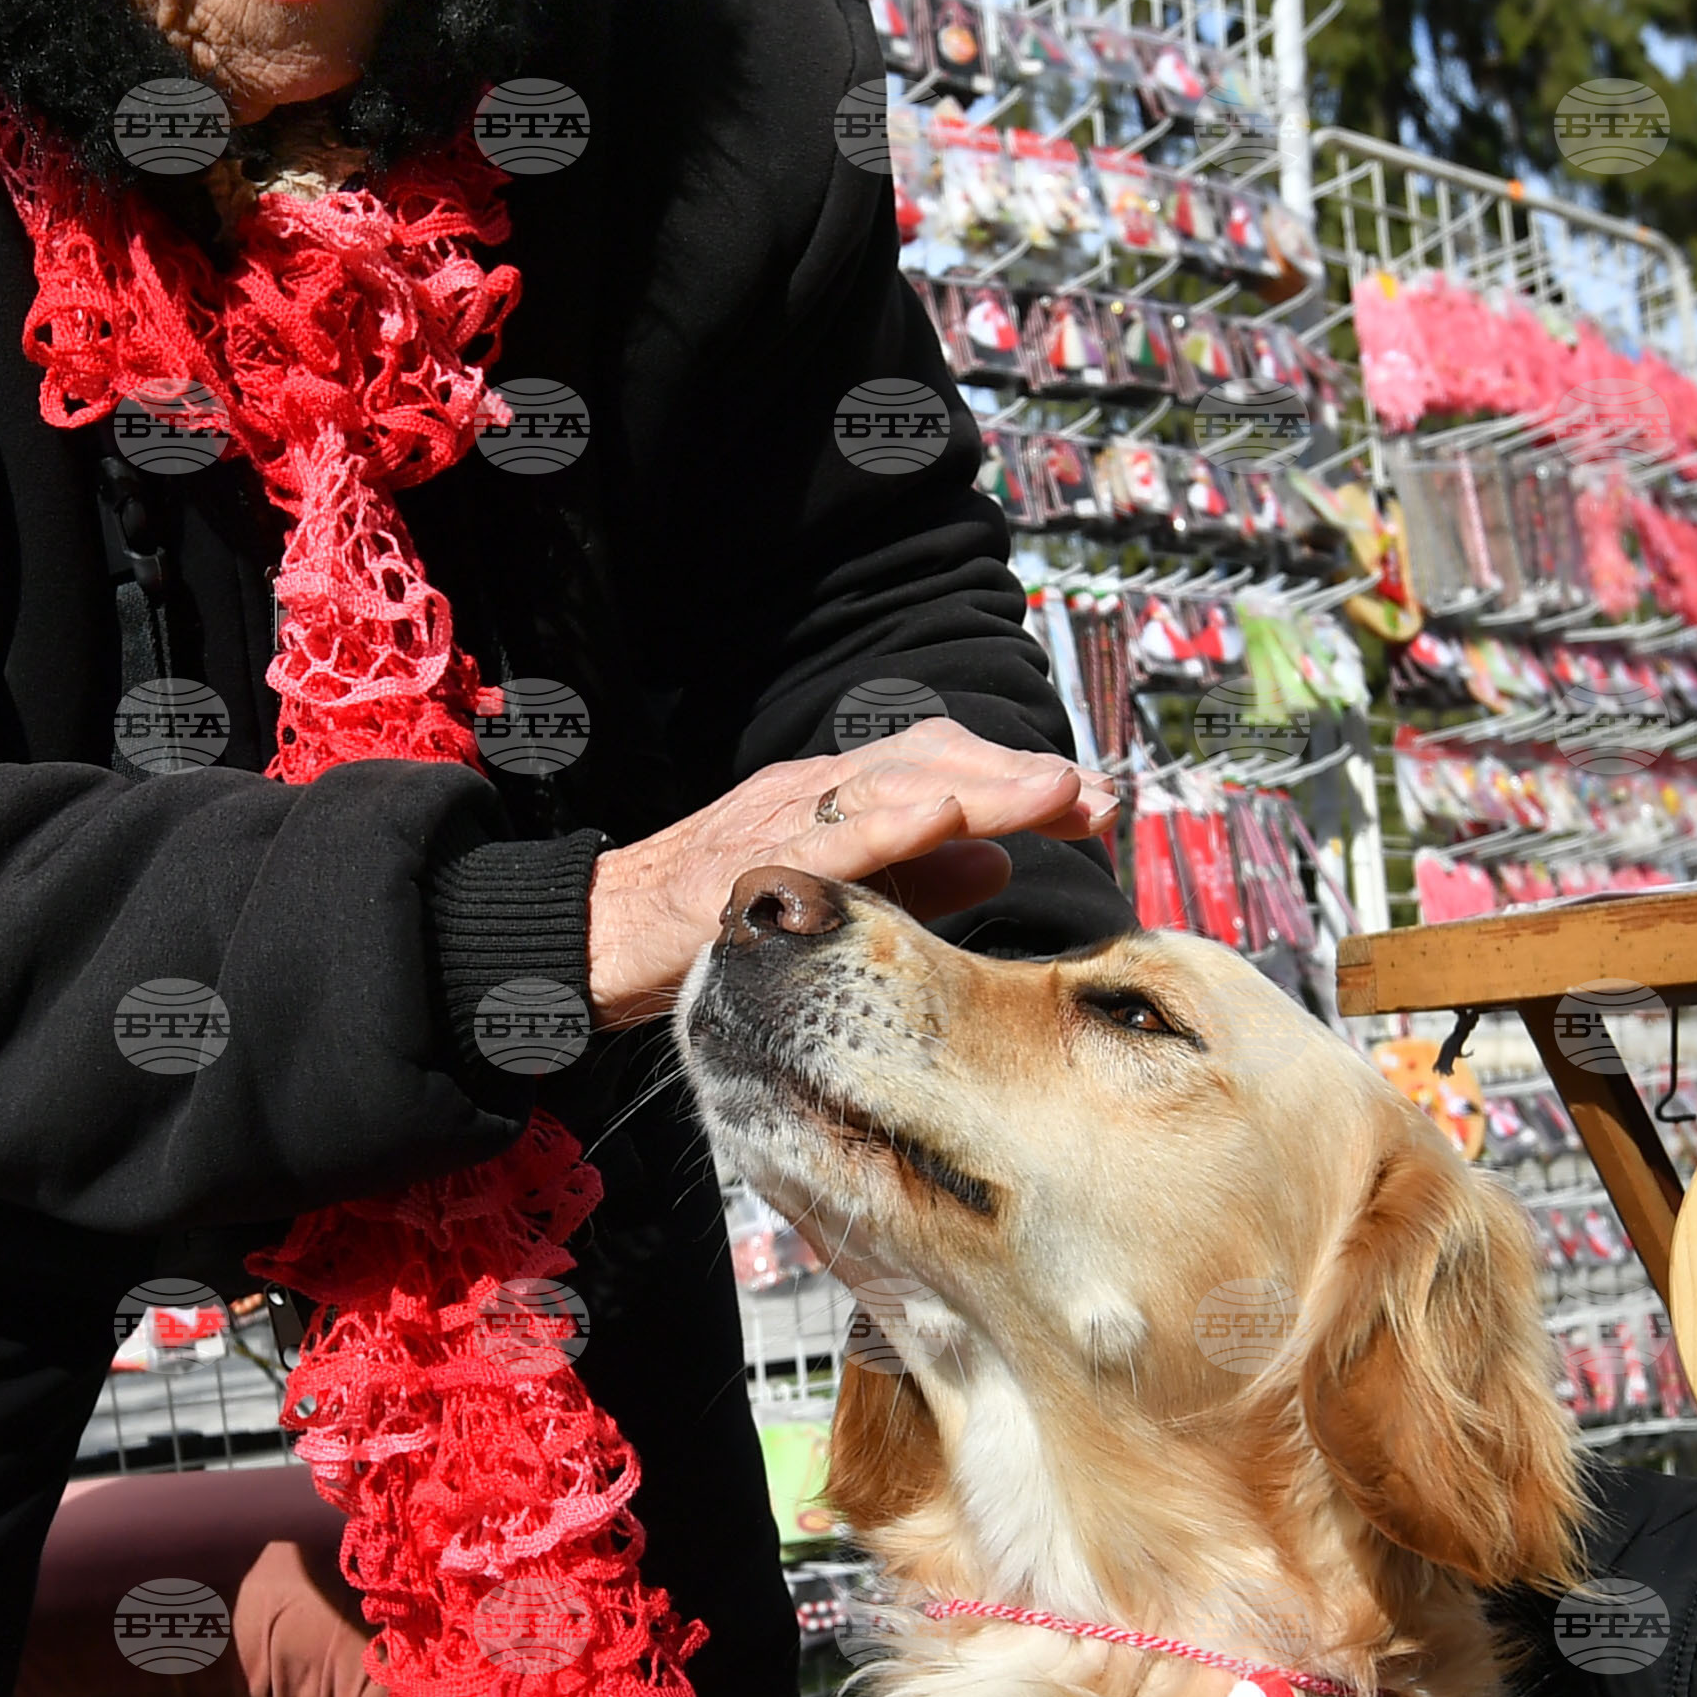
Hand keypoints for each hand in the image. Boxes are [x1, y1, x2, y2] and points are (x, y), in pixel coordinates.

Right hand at [585, 718, 1116, 1028]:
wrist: (595, 937)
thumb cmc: (708, 924)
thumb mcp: (832, 898)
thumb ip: (915, 879)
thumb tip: (1002, 859)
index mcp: (831, 800)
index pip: (939, 767)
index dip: (1018, 779)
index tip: (1094, 805)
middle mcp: (809, 794)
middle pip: (928, 759)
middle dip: (1020, 778)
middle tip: (1101, 801)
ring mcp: (777, 822)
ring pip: (890, 782)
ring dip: (981, 786)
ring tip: (1054, 793)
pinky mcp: (747, 865)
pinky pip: (829, 838)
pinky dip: (893, 821)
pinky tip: (949, 815)